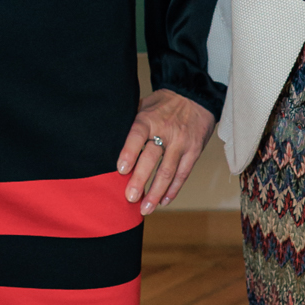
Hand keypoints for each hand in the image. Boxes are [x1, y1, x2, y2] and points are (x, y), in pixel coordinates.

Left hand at [116, 89, 216, 215]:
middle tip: (130, 198)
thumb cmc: (164, 103)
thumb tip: (108, 139)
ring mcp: (181, 143)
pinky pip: (183, 174)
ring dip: (156, 192)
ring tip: (145, 208)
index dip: (129, 152)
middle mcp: (166, 131)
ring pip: (168, 171)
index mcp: (149, 118)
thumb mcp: (144, 105)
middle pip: (152, 158)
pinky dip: (173, 189)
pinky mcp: (194, 152)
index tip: (121, 170)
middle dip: (140, 180)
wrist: (196, 96)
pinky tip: (163, 201)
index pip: (137, 135)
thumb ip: (130, 123)